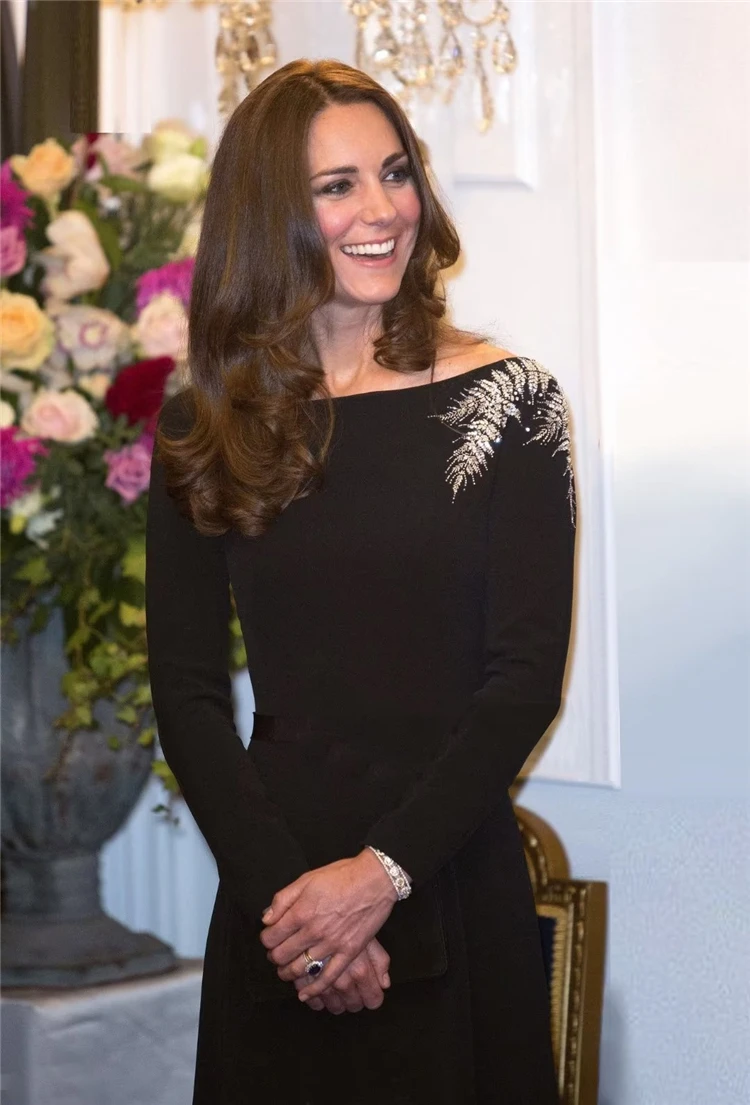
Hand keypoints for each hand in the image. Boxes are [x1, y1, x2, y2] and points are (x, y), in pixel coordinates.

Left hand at [260, 848, 396, 1000]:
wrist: (374, 879)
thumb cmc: (341, 876)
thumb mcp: (307, 879)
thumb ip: (283, 899)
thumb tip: (267, 918)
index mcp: (301, 912)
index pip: (271, 937)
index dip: (266, 939)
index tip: (270, 938)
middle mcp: (313, 931)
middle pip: (282, 955)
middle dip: (274, 957)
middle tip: (276, 954)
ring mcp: (332, 944)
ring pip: (301, 969)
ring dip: (288, 973)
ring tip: (287, 970)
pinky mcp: (349, 952)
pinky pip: (328, 977)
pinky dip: (314, 989)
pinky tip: (304, 995)